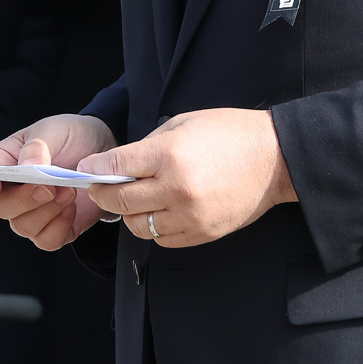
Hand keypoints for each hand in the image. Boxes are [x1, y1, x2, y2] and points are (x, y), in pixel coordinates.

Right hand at [0, 114, 117, 251]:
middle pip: (0, 207)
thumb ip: (37, 146)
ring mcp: (31, 213)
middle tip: (50, 185)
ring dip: (47, 210)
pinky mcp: (54, 229)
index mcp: (3, 163)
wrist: (101, 151)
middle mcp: (11, 192)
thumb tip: (29, 166)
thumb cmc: (68, 136)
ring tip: (68, 190)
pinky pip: (47, 240)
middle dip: (24, 198)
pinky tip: (72, 206)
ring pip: (23, 226)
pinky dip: (60, 225)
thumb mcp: (53, 129)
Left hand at [83, 108, 296, 248]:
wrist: (275, 159)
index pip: (116, 167)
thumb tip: (118, 163)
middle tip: (99, 187)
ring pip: (138, 225)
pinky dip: (154, 228)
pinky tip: (158, 212)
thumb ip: (148, 146)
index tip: (87, 170)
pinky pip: (162, 240)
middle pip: (120, 200)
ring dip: (129, 213)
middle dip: (103, 193)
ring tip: (134, 200)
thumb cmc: (230, 134)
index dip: (95, 169)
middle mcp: (176, 188)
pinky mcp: (202, 234)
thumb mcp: (184, 123)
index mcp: (169, 155)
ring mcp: (190, 216)